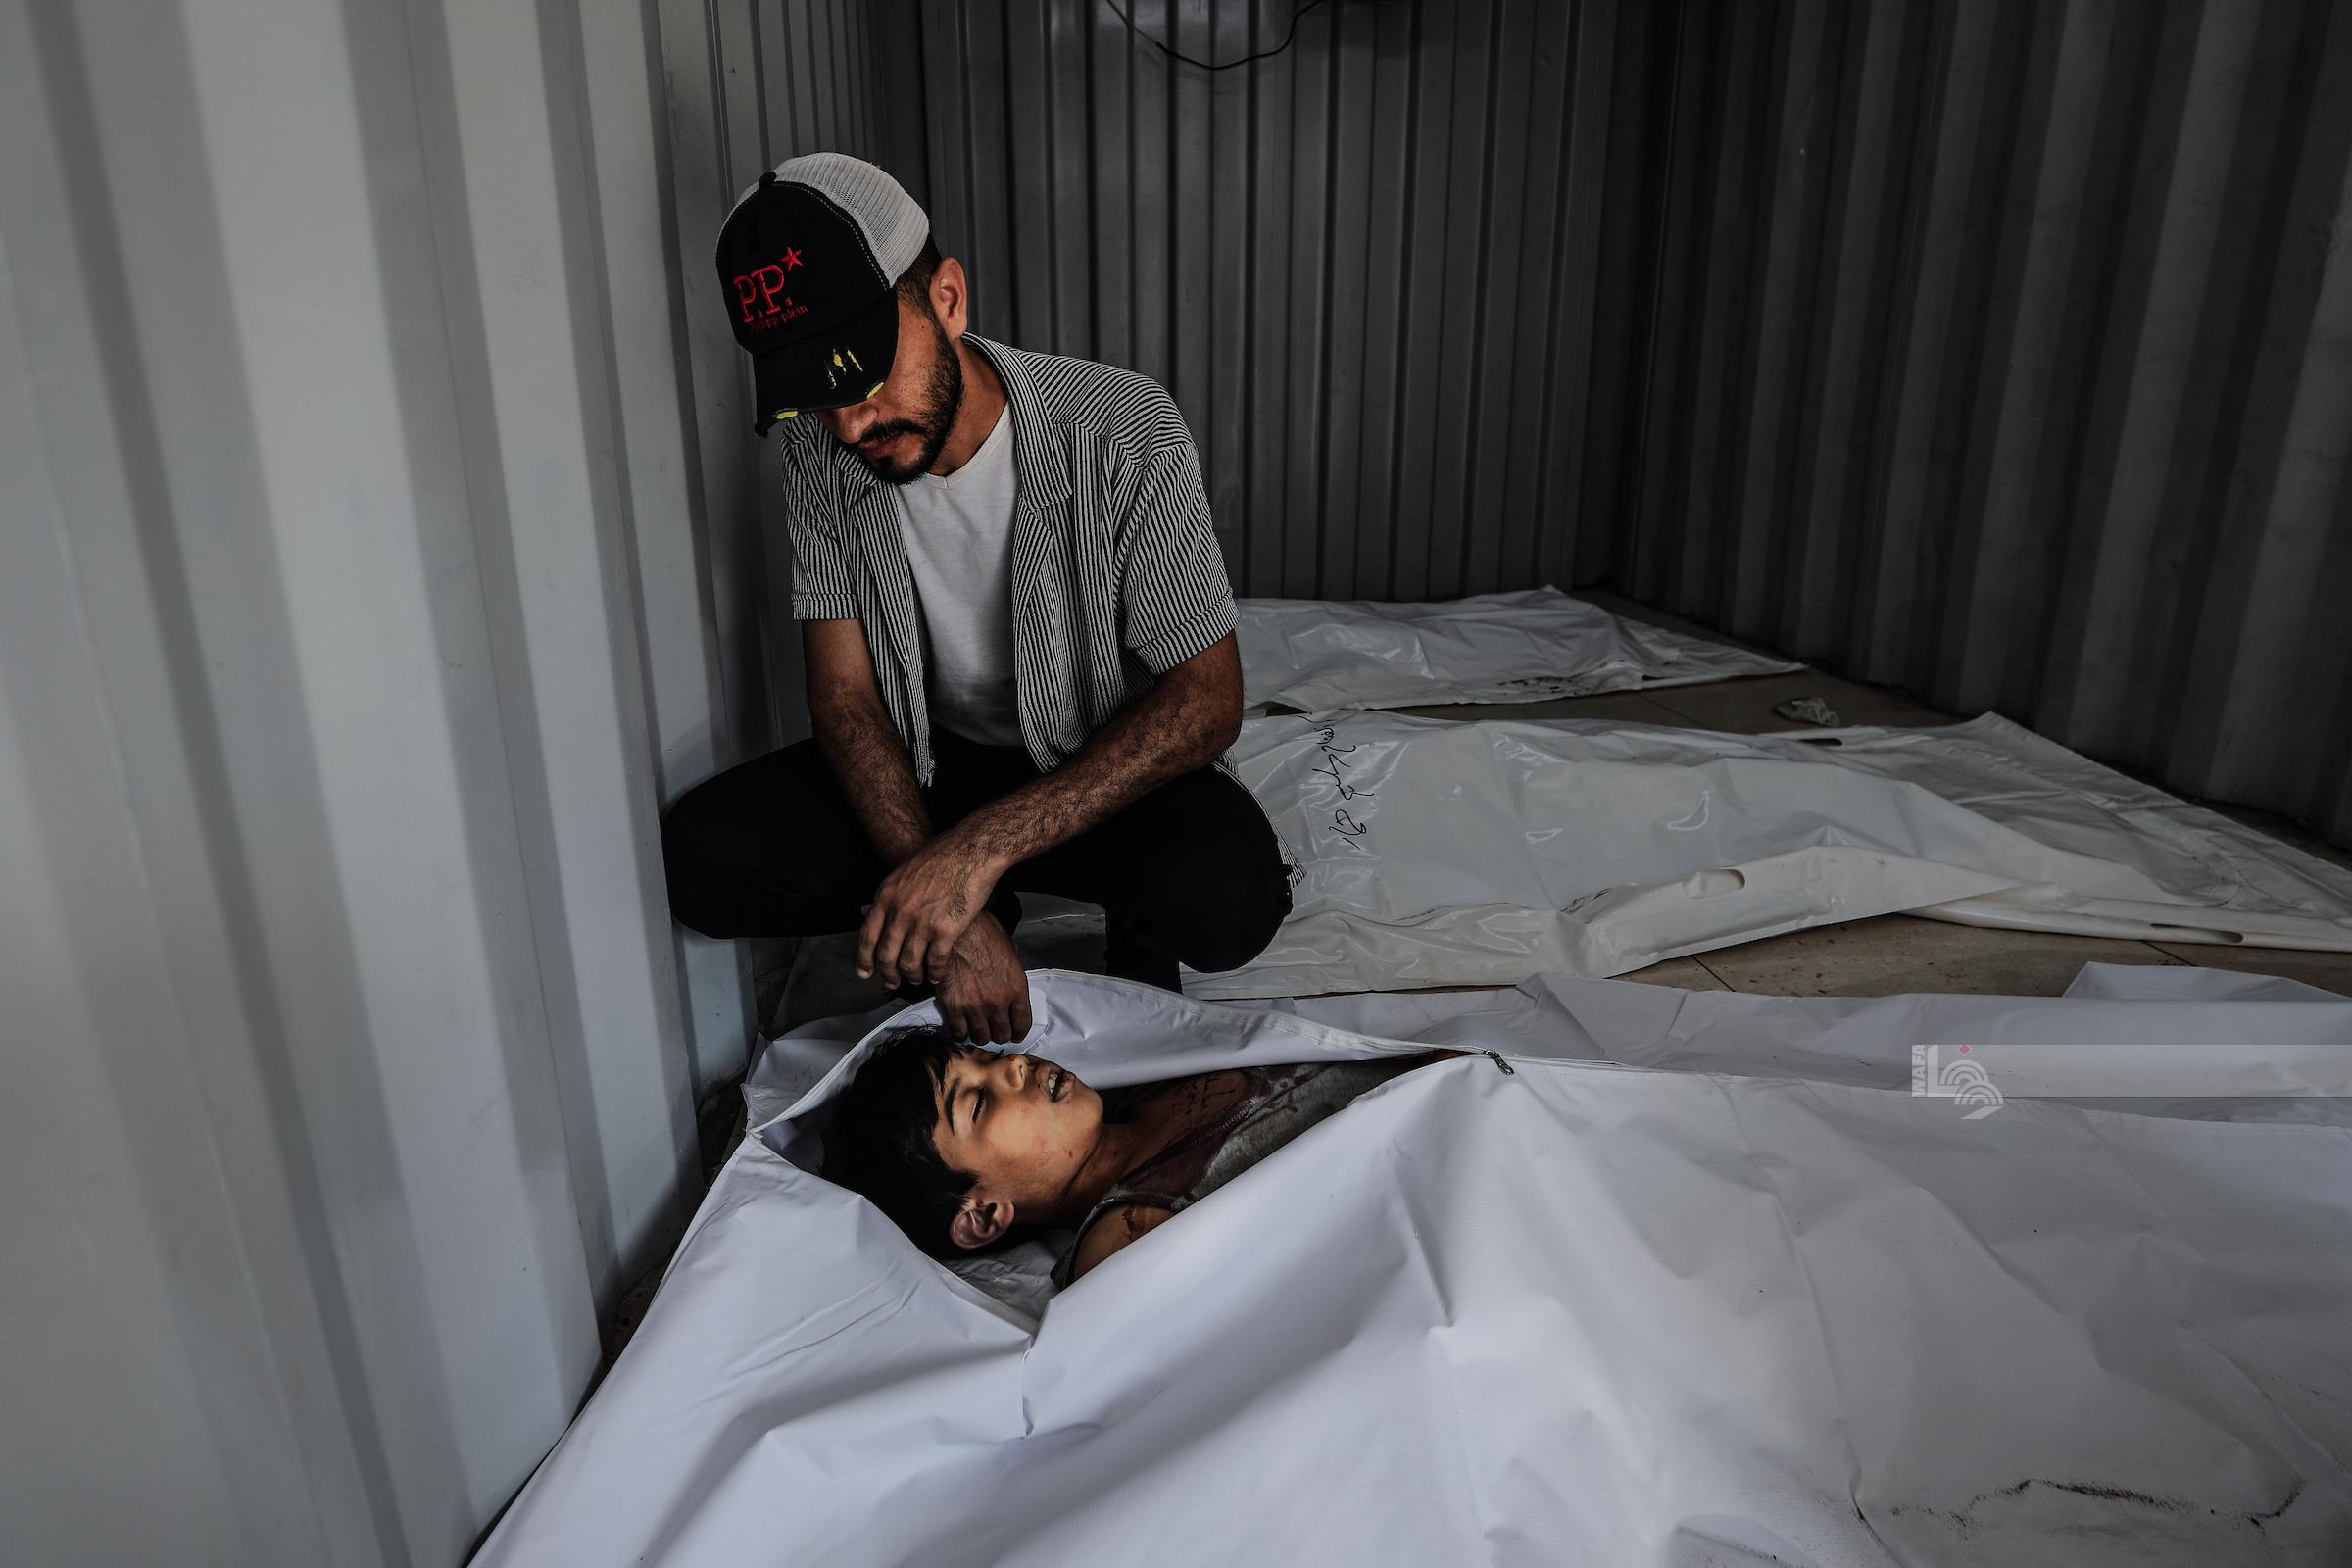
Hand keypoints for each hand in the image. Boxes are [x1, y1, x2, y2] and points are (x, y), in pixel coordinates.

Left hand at [857, 829, 1000, 986]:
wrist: (970, 852)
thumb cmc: (943, 855)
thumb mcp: (905, 871)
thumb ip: (893, 895)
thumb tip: (883, 910)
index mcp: (887, 897)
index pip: (868, 936)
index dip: (864, 958)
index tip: (865, 971)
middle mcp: (900, 912)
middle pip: (886, 955)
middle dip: (888, 974)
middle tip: (891, 982)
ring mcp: (922, 923)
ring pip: (909, 963)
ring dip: (912, 976)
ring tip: (917, 978)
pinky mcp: (946, 931)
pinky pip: (936, 962)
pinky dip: (936, 973)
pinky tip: (937, 975)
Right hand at [934, 913, 1031, 1043]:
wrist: (958, 931)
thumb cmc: (984, 934)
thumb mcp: (1010, 953)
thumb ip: (1014, 976)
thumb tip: (1012, 985)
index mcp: (1016, 989)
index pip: (1023, 1024)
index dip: (1018, 1032)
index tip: (1015, 1034)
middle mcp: (998, 1002)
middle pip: (1002, 1034)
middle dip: (999, 1034)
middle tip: (995, 1030)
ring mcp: (975, 1007)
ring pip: (981, 1037)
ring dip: (980, 1035)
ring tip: (977, 1030)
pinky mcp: (953, 1007)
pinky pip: (958, 1032)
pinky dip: (960, 1033)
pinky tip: (960, 1028)